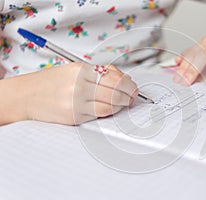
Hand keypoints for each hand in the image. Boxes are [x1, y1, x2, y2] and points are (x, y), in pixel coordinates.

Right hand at [23, 62, 137, 124]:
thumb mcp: (74, 69)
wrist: (27, 96)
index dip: (128, 84)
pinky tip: (109, 108)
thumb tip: (123, 79)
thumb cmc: (52, 82)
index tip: (133, 87)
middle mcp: (79, 86)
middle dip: (129, 95)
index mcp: (80, 70)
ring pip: (110, 106)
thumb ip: (99, 73)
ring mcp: (76, 103)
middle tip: (133, 96)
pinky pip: (98, 115)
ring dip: (121, 105)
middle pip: (115, 92)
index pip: (114, 78)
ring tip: (123, 103)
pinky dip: (108, 112)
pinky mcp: (74, 117)